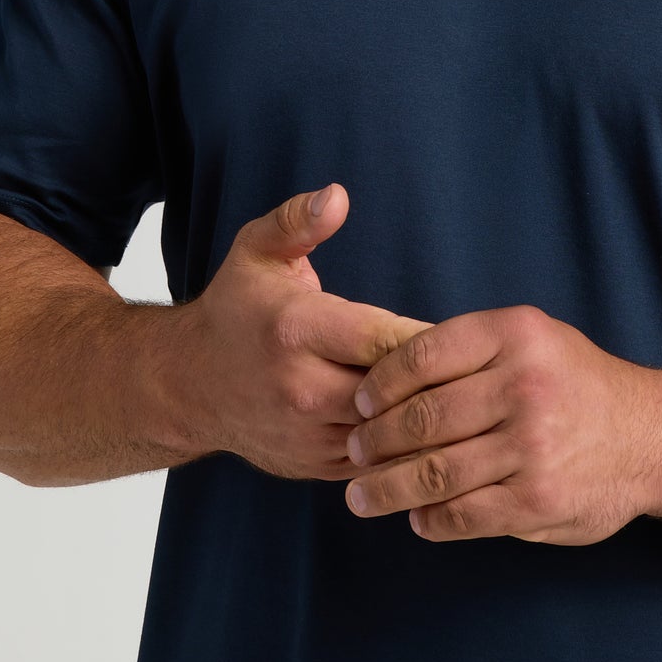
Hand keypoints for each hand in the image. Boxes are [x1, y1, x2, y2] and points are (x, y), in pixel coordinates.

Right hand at [176, 183, 432, 481]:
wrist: (188, 386)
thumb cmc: (236, 308)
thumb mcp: (257, 250)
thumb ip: (298, 220)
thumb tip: (338, 195)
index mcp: (296, 330)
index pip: (385, 339)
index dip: (428, 337)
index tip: (460, 330)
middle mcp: (301, 388)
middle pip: (396, 393)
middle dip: (437, 381)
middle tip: (473, 366)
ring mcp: (308, 435)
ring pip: (392, 435)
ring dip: (426, 417)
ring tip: (459, 395)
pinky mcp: (315, 466)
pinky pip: (379, 462)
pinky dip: (407, 445)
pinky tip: (426, 422)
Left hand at [342, 304, 660, 544]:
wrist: (651, 436)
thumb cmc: (577, 384)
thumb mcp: (535, 339)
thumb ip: (473, 353)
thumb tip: (387, 379)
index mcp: (515, 335)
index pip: (422, 355)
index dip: (379, 383)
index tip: (360, 403)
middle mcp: (524, 386)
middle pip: (420, 418)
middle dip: (373, 440)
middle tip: (354, 451)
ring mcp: (531, 446)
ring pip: (432, 472)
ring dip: (385, 488)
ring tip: (362, 495)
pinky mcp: (536, 500)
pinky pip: (461, 514)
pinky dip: (430, 519)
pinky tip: (419, 517)